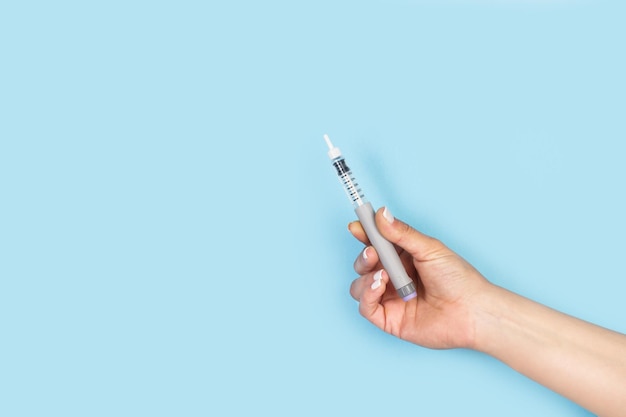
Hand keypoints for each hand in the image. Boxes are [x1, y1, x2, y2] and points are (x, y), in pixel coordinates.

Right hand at [349, 207, 488, 348]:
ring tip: (384, 275)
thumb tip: (380, 213)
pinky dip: (367, 294)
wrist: (472, 311)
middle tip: (373, 252)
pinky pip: (365, 306)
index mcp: (404, 257)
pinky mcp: (388, 319)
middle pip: (363, 264)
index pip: (376, 243)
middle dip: (364, 256)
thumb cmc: (458, 279)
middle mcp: (394, 277)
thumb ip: (402, 233)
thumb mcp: (429, 249)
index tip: (356, 226)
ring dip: (365, 276)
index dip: (364, 234)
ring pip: (359, 285)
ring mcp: (390, 299)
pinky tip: (380, 286)